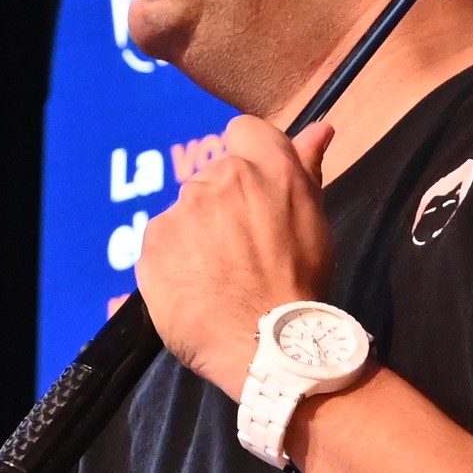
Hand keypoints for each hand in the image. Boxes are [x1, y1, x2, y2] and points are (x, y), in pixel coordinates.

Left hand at [137, 111, 348, 389]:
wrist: (264, 346)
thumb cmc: (301, 285)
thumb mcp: (315, 223)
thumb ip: (308, 168)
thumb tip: (320, 127)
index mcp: (266, 168)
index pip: (244, 131)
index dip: (250, 159)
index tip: (258, 193)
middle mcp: (221, 179)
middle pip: (214, 176)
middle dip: (225, 204)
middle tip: (243, 250)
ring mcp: (182, 209)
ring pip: (187, 211)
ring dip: (199, 233)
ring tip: (218, 276)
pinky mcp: (153, 242)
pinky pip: (162, 242)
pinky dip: (175, 260)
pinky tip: (195, 288)